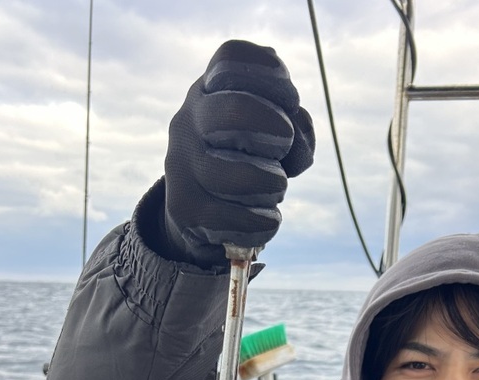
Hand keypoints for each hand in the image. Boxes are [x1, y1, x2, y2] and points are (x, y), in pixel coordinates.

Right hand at [162, 39, 314, 266]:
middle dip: (274, 126)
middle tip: (285, 143)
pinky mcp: (184, 207)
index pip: (232, 58)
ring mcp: (180, 164)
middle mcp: (188, 120)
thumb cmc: (248, 159)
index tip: (291, 100)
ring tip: (276, 187)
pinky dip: (262, 222)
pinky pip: (231, 217)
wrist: (202, 212)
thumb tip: (297, 138)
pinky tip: (269, 220)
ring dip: (271, 183)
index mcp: (209, 89)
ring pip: (235, 174)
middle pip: (235, 110)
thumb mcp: (271, 133)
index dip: (271, 74)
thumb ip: (294, 127)